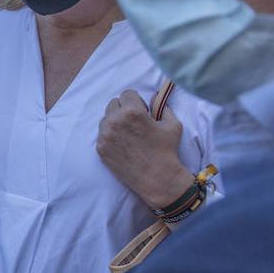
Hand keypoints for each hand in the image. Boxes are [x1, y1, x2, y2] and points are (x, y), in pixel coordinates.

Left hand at [96, 89, 194, 209]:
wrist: (157, 178)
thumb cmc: (167, 150)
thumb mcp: (172, 124)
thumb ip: (162, 106)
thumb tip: (155, 95)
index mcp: (133, 112)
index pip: (127, 94)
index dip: (136, 101)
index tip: (141, 111)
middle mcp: (115, 121)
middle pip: (113, 104)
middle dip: (123, 109)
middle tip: (133, 122)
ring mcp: (105, 135)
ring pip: (106, 119)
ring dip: (115, 121)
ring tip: (127, 134)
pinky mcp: (101, 148)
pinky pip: (102, 134)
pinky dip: (110, 136)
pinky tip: (123, 144)